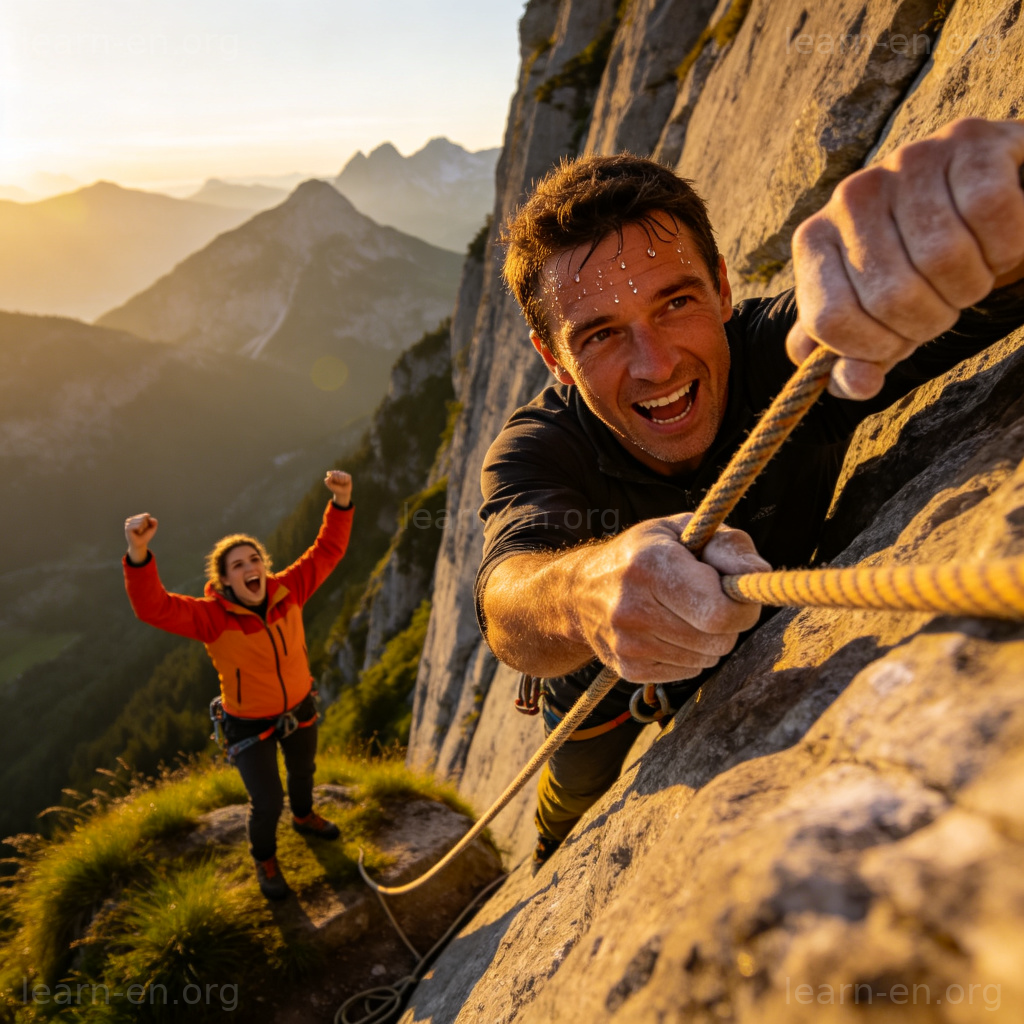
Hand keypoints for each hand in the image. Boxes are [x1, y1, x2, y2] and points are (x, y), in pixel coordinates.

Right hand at [125, 513, 157, 562]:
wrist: (140, 544)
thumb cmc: (145, 535)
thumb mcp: (153, 528)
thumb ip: (154, 521)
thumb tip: (147, 516)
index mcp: (136, 517)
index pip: (146, 515)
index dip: (148, 522)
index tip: (145, 528)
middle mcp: (131, 519)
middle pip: (143, 518)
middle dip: (145, 525)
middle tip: (141, 531)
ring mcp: (128, 523)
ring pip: (141, 521)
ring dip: (142, 528)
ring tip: (139, 532)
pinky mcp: (127, 527)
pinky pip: (138, 526)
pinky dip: (140, 530)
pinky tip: (137, 532)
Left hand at [325, 469, 351, 506]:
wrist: (342, 493)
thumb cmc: (335, 489)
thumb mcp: (330, 485)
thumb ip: (327, 481)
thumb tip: (330, 477)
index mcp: (332, 474)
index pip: (331, 473)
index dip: (333, 478)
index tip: (333, 481)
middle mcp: (338, 472)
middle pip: (337, 474)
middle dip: (337, 480)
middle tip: (338, 484)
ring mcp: (343, 474)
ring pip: (342, 475)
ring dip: (342, 481)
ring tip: (342, 483)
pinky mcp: (348, 476)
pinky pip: (347, 477)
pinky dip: (346, 481)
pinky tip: (345, 483)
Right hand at [570, 513, 769, 682]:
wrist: (578, 591)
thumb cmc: (643, 553)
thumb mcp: (681, 530)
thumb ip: (728, 546)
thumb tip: (760, 577)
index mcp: (649, 565)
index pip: (719, 612)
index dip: (742, 606)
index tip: (737, 593)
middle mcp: (632, 607)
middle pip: (718, 640)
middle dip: (728, 623)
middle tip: (713, 603)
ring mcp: (627, 643)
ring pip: (706, 659)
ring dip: (709, 639)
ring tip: (685, 613)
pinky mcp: (627, 669)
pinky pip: (687, 672)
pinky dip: (689, 655)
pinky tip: (669, 632)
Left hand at [788, 118, 1023, 398]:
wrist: (985, 200)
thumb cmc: (919, 275)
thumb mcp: (878, 325)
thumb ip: (854, 362)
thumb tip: (856, 383)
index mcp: (813, 243)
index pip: (831, 321)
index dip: (876, 348)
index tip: (900, 340)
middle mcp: (850, 196)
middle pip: (892, 296)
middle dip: (932, 319)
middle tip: (945, 303)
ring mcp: (905, 162)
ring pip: (944, 256)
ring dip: (973, 283)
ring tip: (971, 270)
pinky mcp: (966, 139)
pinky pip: (991, 210)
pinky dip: (1008, 243)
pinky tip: (999, 241)